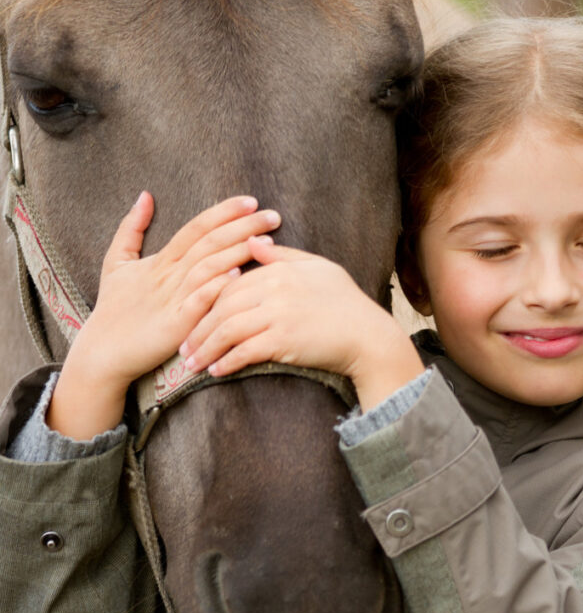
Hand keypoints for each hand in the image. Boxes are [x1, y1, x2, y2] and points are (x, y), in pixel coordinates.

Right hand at [47, 192, 280, 438]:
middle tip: (273, 215)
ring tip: (267, 242)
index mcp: (161, 260)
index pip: (196, 228)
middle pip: (209, 243)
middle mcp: (168, 275)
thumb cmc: (112, 308)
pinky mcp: (174, 325)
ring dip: (238, 252)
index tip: (251, 201)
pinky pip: (198, 302)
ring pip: (207, 267)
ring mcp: (172, 299)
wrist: (102, 352)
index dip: (223, 212)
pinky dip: (216, 286)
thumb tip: (145, 195)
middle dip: (243, 227)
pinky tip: (237, 274)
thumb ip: (131, 228)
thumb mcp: (116, 262)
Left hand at [179, 238, 424, 410]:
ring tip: (192, 365)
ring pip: (227, 329)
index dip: (207, 302)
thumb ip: (282, 256)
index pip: (229, 283)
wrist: (368, 336)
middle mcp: (275, 288)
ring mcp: (278, 315)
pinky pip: (245, 351)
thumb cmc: (345, 302)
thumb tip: (252, 241)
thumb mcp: (317, 268)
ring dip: (206, 349)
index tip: (192, 318)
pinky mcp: (284, 341)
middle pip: (222, 307)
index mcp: (279, 269)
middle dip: (198, 329)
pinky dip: (227, 362)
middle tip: (183, 348)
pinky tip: (216, 371)